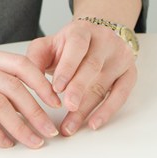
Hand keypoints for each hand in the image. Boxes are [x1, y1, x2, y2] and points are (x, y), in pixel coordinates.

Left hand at [26, 19, 136, 135]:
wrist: (96, 38)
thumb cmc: (68, 46)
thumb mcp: (49, 45)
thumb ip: (35, 57)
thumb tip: (27, 78)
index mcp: (82, 30)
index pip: (77, 46)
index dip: (67, 67)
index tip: (56, 88)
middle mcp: (104, 40)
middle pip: (92, 66)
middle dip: (78, 89)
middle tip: (66, 108)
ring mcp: (120, 56)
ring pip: (104, 84)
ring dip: (86, 108)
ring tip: (70, 127)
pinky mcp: (130, 73)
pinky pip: (121, 94)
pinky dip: (107, 111)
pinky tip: (94, 123)